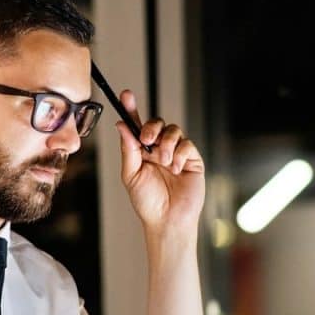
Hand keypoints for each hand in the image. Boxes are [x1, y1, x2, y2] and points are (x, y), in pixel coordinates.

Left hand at [115, 90, 204, 232]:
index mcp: (141, 151)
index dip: (131, 108)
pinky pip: (187, 144)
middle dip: (152, 127)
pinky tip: (175, 168)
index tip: (126, 95)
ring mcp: (176, 154)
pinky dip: (179, 154)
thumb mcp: (131, 174)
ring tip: (163, 161)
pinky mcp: (192, 160)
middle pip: (157, 123)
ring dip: (166, 143)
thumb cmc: (147, 202)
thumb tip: (122, 125)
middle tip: (147, 140)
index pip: (137, 125)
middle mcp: (159, 149)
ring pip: (174, 131)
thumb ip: (128, 149)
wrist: (167, 220)